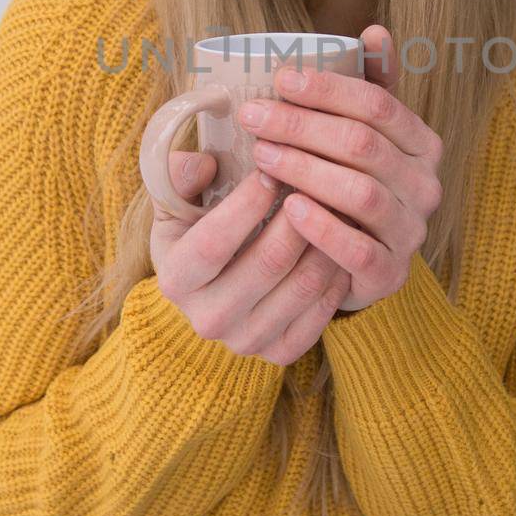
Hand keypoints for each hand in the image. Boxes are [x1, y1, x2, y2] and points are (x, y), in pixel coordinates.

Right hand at [149, 148, 352, 365]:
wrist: (212, 289)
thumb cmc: (197, 231)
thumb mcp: (177, 202)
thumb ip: (181, 176)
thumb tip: (204, 163)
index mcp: (175, 279)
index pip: (214, 241)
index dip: (246, 203)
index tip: (272, 170)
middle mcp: (207, 318)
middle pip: (268, 262)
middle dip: (300, 217)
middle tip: (318, 183)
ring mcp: (245, 340)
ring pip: (303, 286)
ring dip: (327, 242)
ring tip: (338, 207)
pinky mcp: (279, 353)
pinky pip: (321, 315)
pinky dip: (337, 277)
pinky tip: (340, 246)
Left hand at [237, 25, 444, 313]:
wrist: (350, 263)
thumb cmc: (347, 183)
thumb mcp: (360, 133)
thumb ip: (369, 84)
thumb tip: (375, 30)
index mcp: (422, 143)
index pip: (379, 105)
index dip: (329, 89)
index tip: (280, 79)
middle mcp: (426, 186)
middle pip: (364, 145)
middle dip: (303, 126)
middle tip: (254, 115)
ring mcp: (411, 232)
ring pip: (362, 193)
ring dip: (306, 170)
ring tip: (261, 156)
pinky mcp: (389, 275)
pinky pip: (360, 251)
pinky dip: (323, 228)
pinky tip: (288, 209)